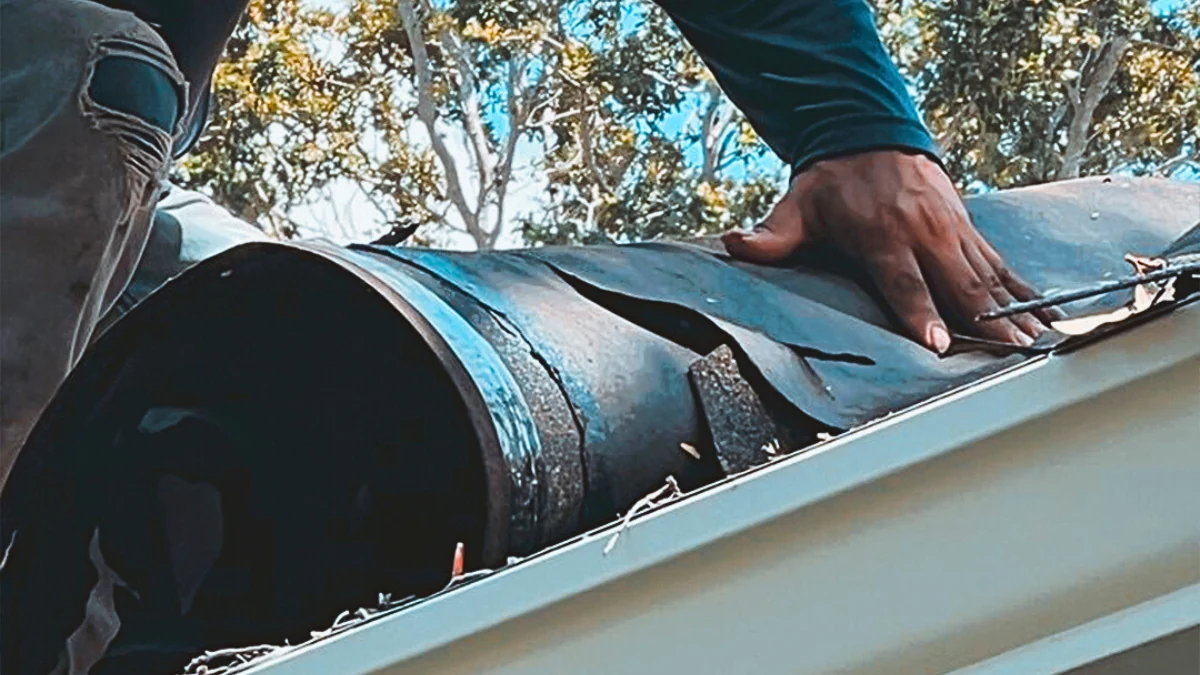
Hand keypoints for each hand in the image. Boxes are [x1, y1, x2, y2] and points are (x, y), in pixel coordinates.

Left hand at [723, 150, 1060, 352]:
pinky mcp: (968, 229)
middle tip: (1011, 357)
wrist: (871, 134)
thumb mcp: (796, 206)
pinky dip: (1023, 291)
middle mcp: (924, 233)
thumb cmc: (831, 182)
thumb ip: (771, 236)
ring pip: (987, 279)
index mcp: (882, 235)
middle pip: (958, 286)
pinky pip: (999, 265)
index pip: (903, 282)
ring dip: (1014, 313)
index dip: (920, 313)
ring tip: (1038, 347)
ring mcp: (951, 231)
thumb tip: (736, 244)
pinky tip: (1044, 317)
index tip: (939, 343)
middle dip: (986, 323)